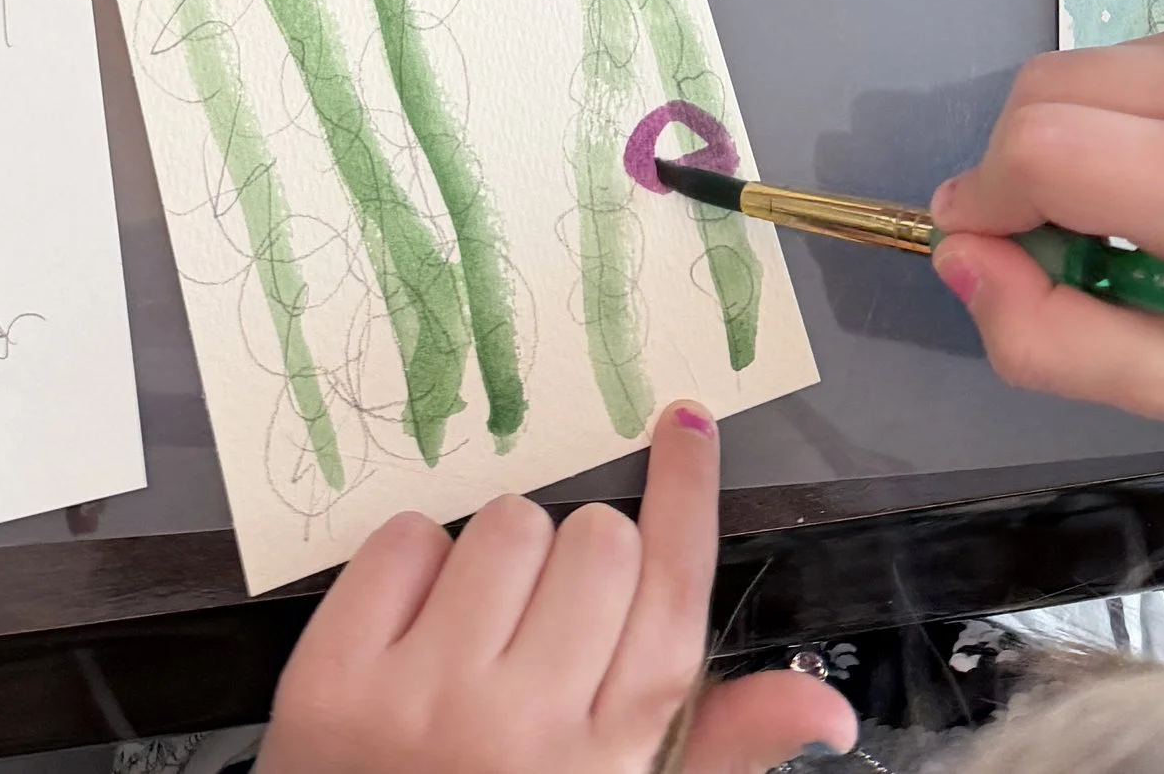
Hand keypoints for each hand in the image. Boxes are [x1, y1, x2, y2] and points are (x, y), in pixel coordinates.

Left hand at [256, 403, 854, 773]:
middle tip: (547, 626)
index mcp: (608, 754)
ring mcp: (423, 699)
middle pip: (597, 540)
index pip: (670, 591)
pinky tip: (415, 629)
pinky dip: (413, 564)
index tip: (684, 423)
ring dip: (499, 559)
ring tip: (480, 634)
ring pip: (506, 522)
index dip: (686, 492)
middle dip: (581, 561)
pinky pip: (406, 538)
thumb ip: (723, 746)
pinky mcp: (334, 678)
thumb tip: (829, 709)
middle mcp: (522, 723)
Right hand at [928, 15, 1163, 442]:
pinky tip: (1160, 183)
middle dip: (1017, 176)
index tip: (996, 264)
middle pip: (1040, 95)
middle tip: (1067, 260)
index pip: (1042, 150)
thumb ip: (1047, 336)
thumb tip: (958, 254)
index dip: (989, 205)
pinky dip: (1102, 124)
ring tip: (1127, 228)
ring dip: (1060, 149)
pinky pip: (1112, 66)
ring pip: (1068, 75)